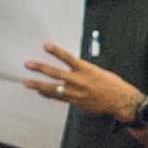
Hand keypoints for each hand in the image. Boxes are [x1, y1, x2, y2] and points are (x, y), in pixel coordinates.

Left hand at [23, 43, 138, 122]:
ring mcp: (76, 93)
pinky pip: (58, 98)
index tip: (46, 45)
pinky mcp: (75, 102)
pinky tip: (40, 91)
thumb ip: (81, 70)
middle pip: (55, 73)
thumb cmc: (111, 84)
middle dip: (40, 68)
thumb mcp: (97, 71)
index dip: (56, 51)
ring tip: (27, 82)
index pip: (68, 58)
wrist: (120, 101)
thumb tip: (69, 70)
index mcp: (86, 69)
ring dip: (38, 85)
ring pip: (53, 88)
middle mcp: (79, 81)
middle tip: (28, 64)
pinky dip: (48, 94)